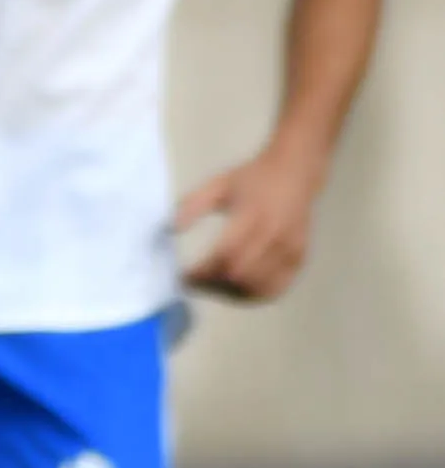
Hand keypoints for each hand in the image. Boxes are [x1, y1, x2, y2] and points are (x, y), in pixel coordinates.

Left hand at [175, 142, 331, 301]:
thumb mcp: (218, 184)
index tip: (182, 275)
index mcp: (252, 216)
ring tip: (211, 286)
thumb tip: (168, 228)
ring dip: (231, 293)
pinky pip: (275, 288)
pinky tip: (235, 290)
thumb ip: (192, 205)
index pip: (225, 255)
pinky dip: (253, 295)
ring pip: (257, 287)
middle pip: (240, 275)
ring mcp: (290, 250)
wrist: (296, 172)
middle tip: (193, 283)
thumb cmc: (252, 179)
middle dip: (212, 284)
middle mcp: (274, 236)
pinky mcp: (299, 259)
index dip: (202, 271)